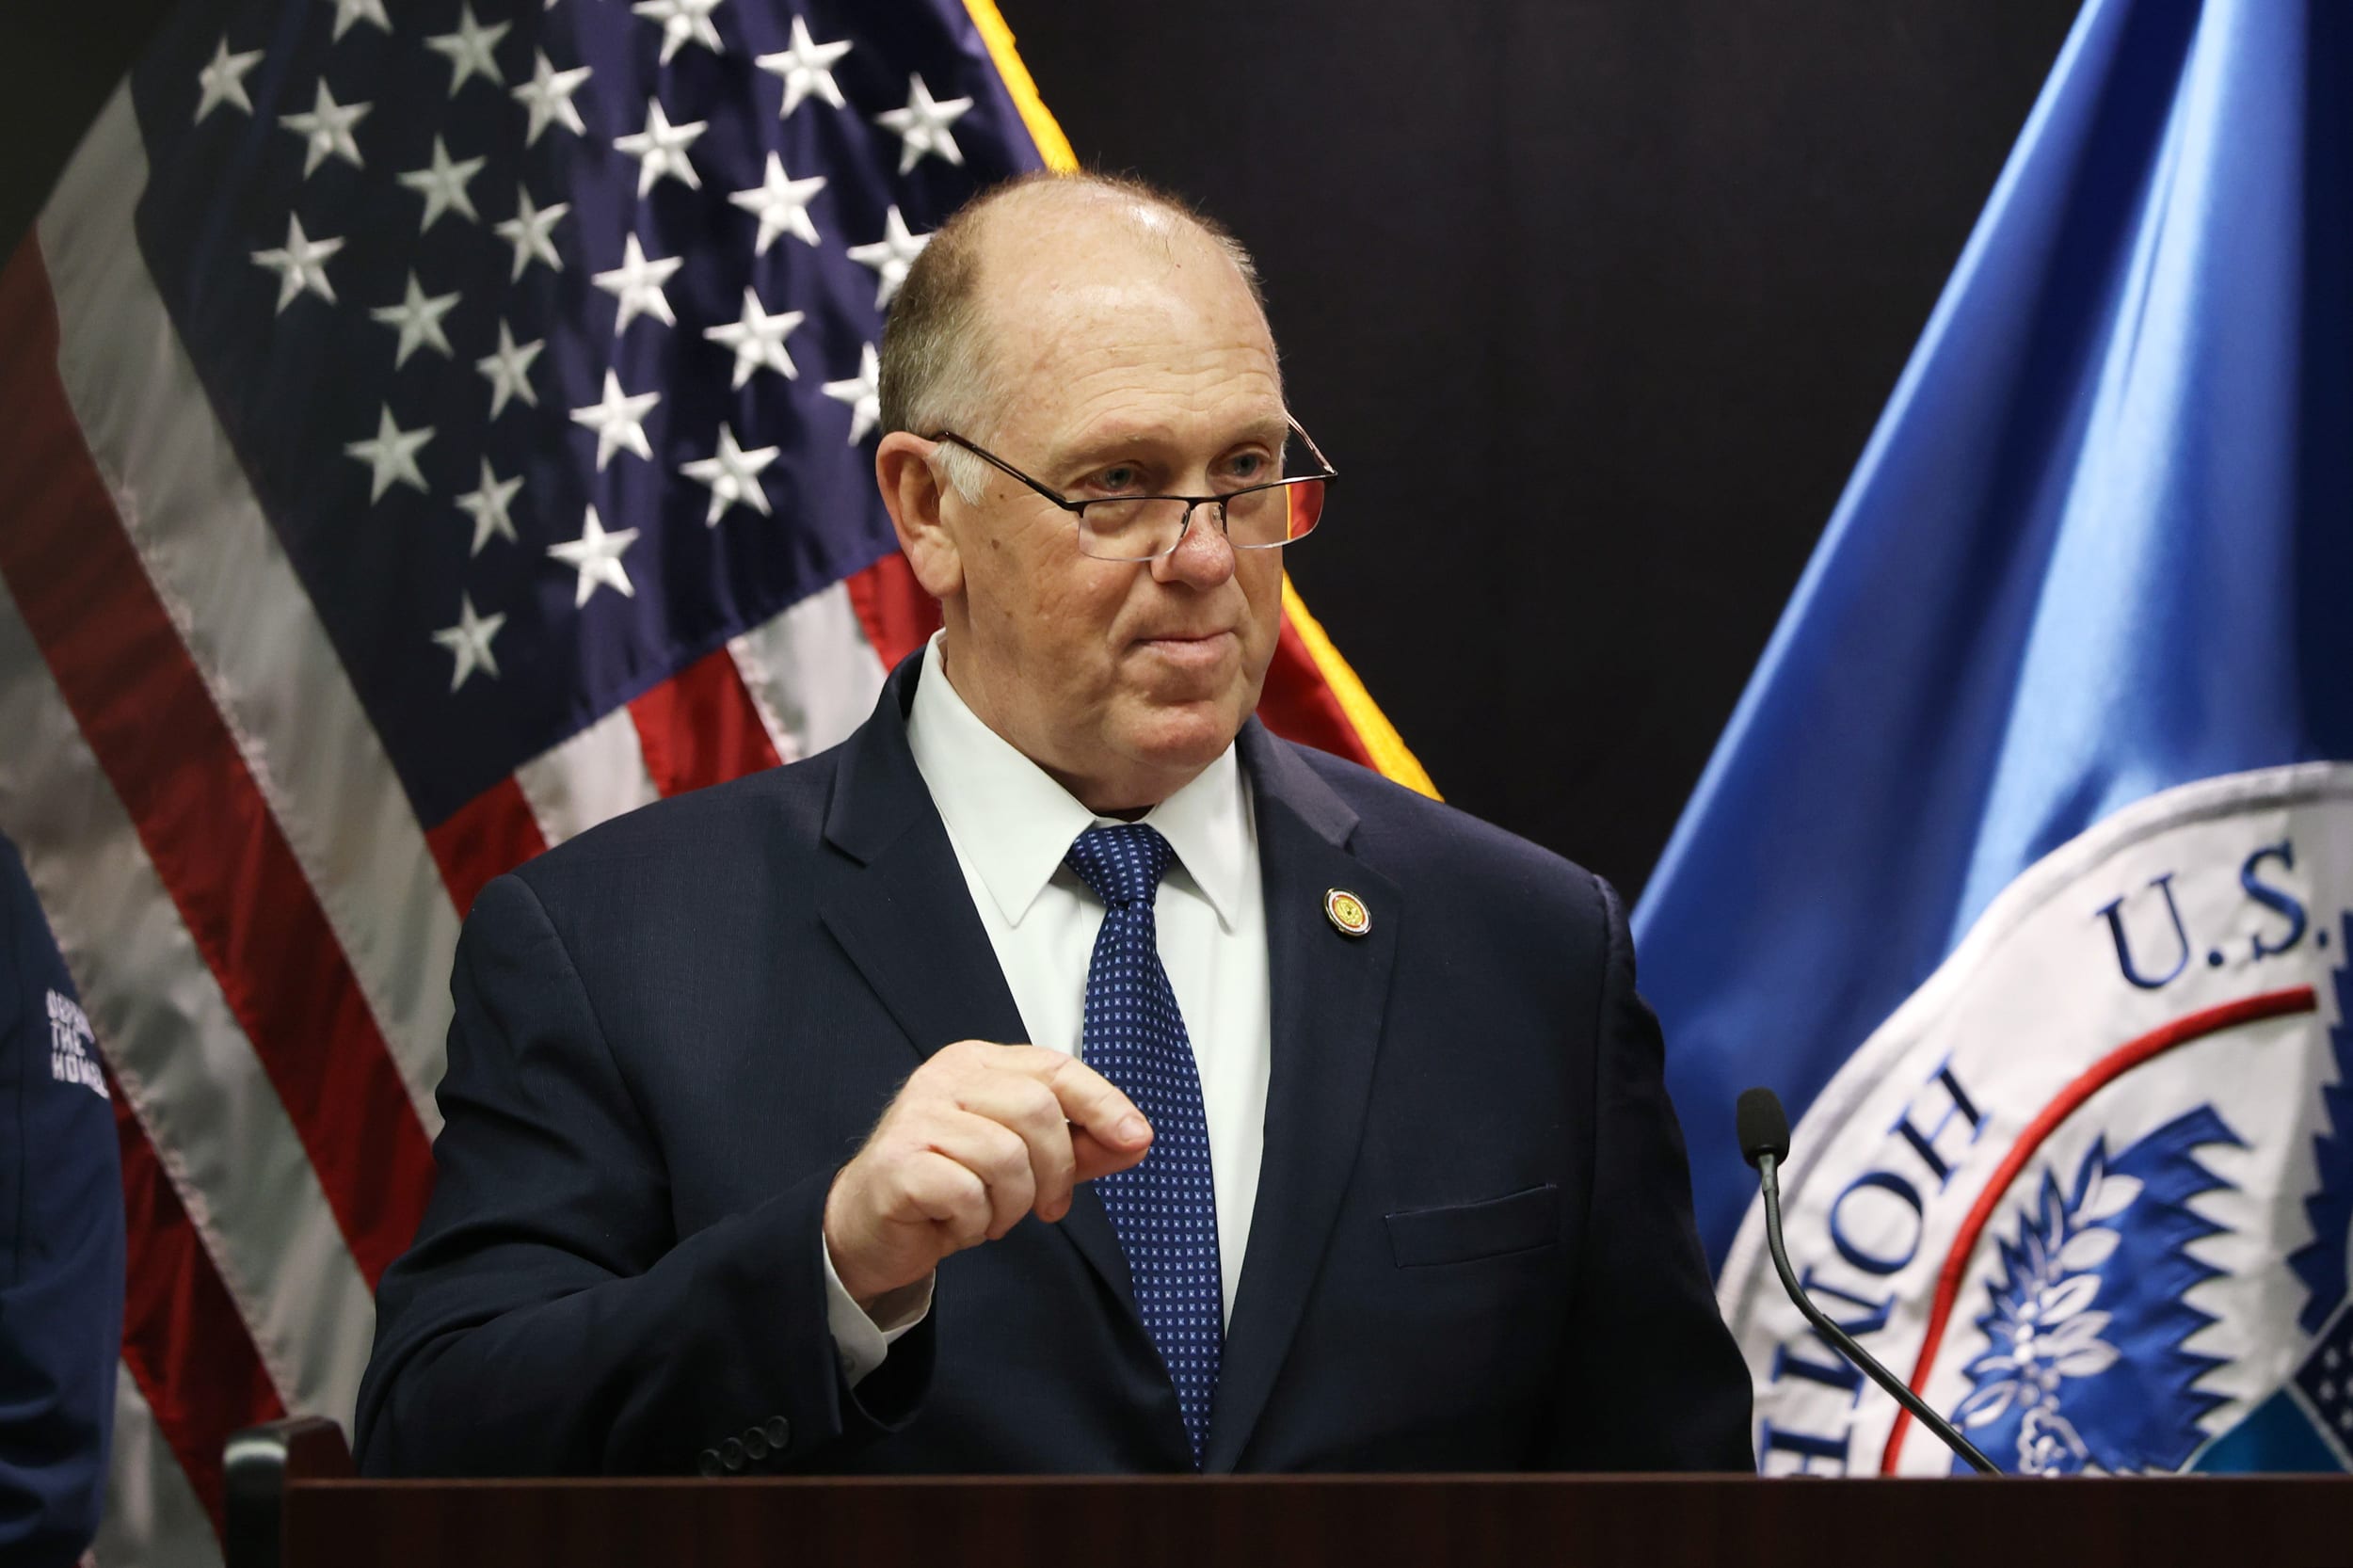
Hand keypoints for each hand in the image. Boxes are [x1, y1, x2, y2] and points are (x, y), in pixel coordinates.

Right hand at [822, 1041, 1152, 1310]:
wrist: (869, 1229)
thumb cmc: (947, 1187)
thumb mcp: (1023, 1163)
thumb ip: (1078, 1148)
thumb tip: (1136, 1139)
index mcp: (977, 1064)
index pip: (1055, 1068)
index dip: (1103, 1103)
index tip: (1136, 1137)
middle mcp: (945, 1080)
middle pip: (1037, 1110)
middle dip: (1057, 1171)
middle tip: (1046, 1207)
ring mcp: (917, 1118)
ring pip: (1007, 1156)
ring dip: (1013, 1204)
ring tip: (991, 1215)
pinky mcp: (899, 1163)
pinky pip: (968, 1194)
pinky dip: (974, 1223)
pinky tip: (956, 1224)